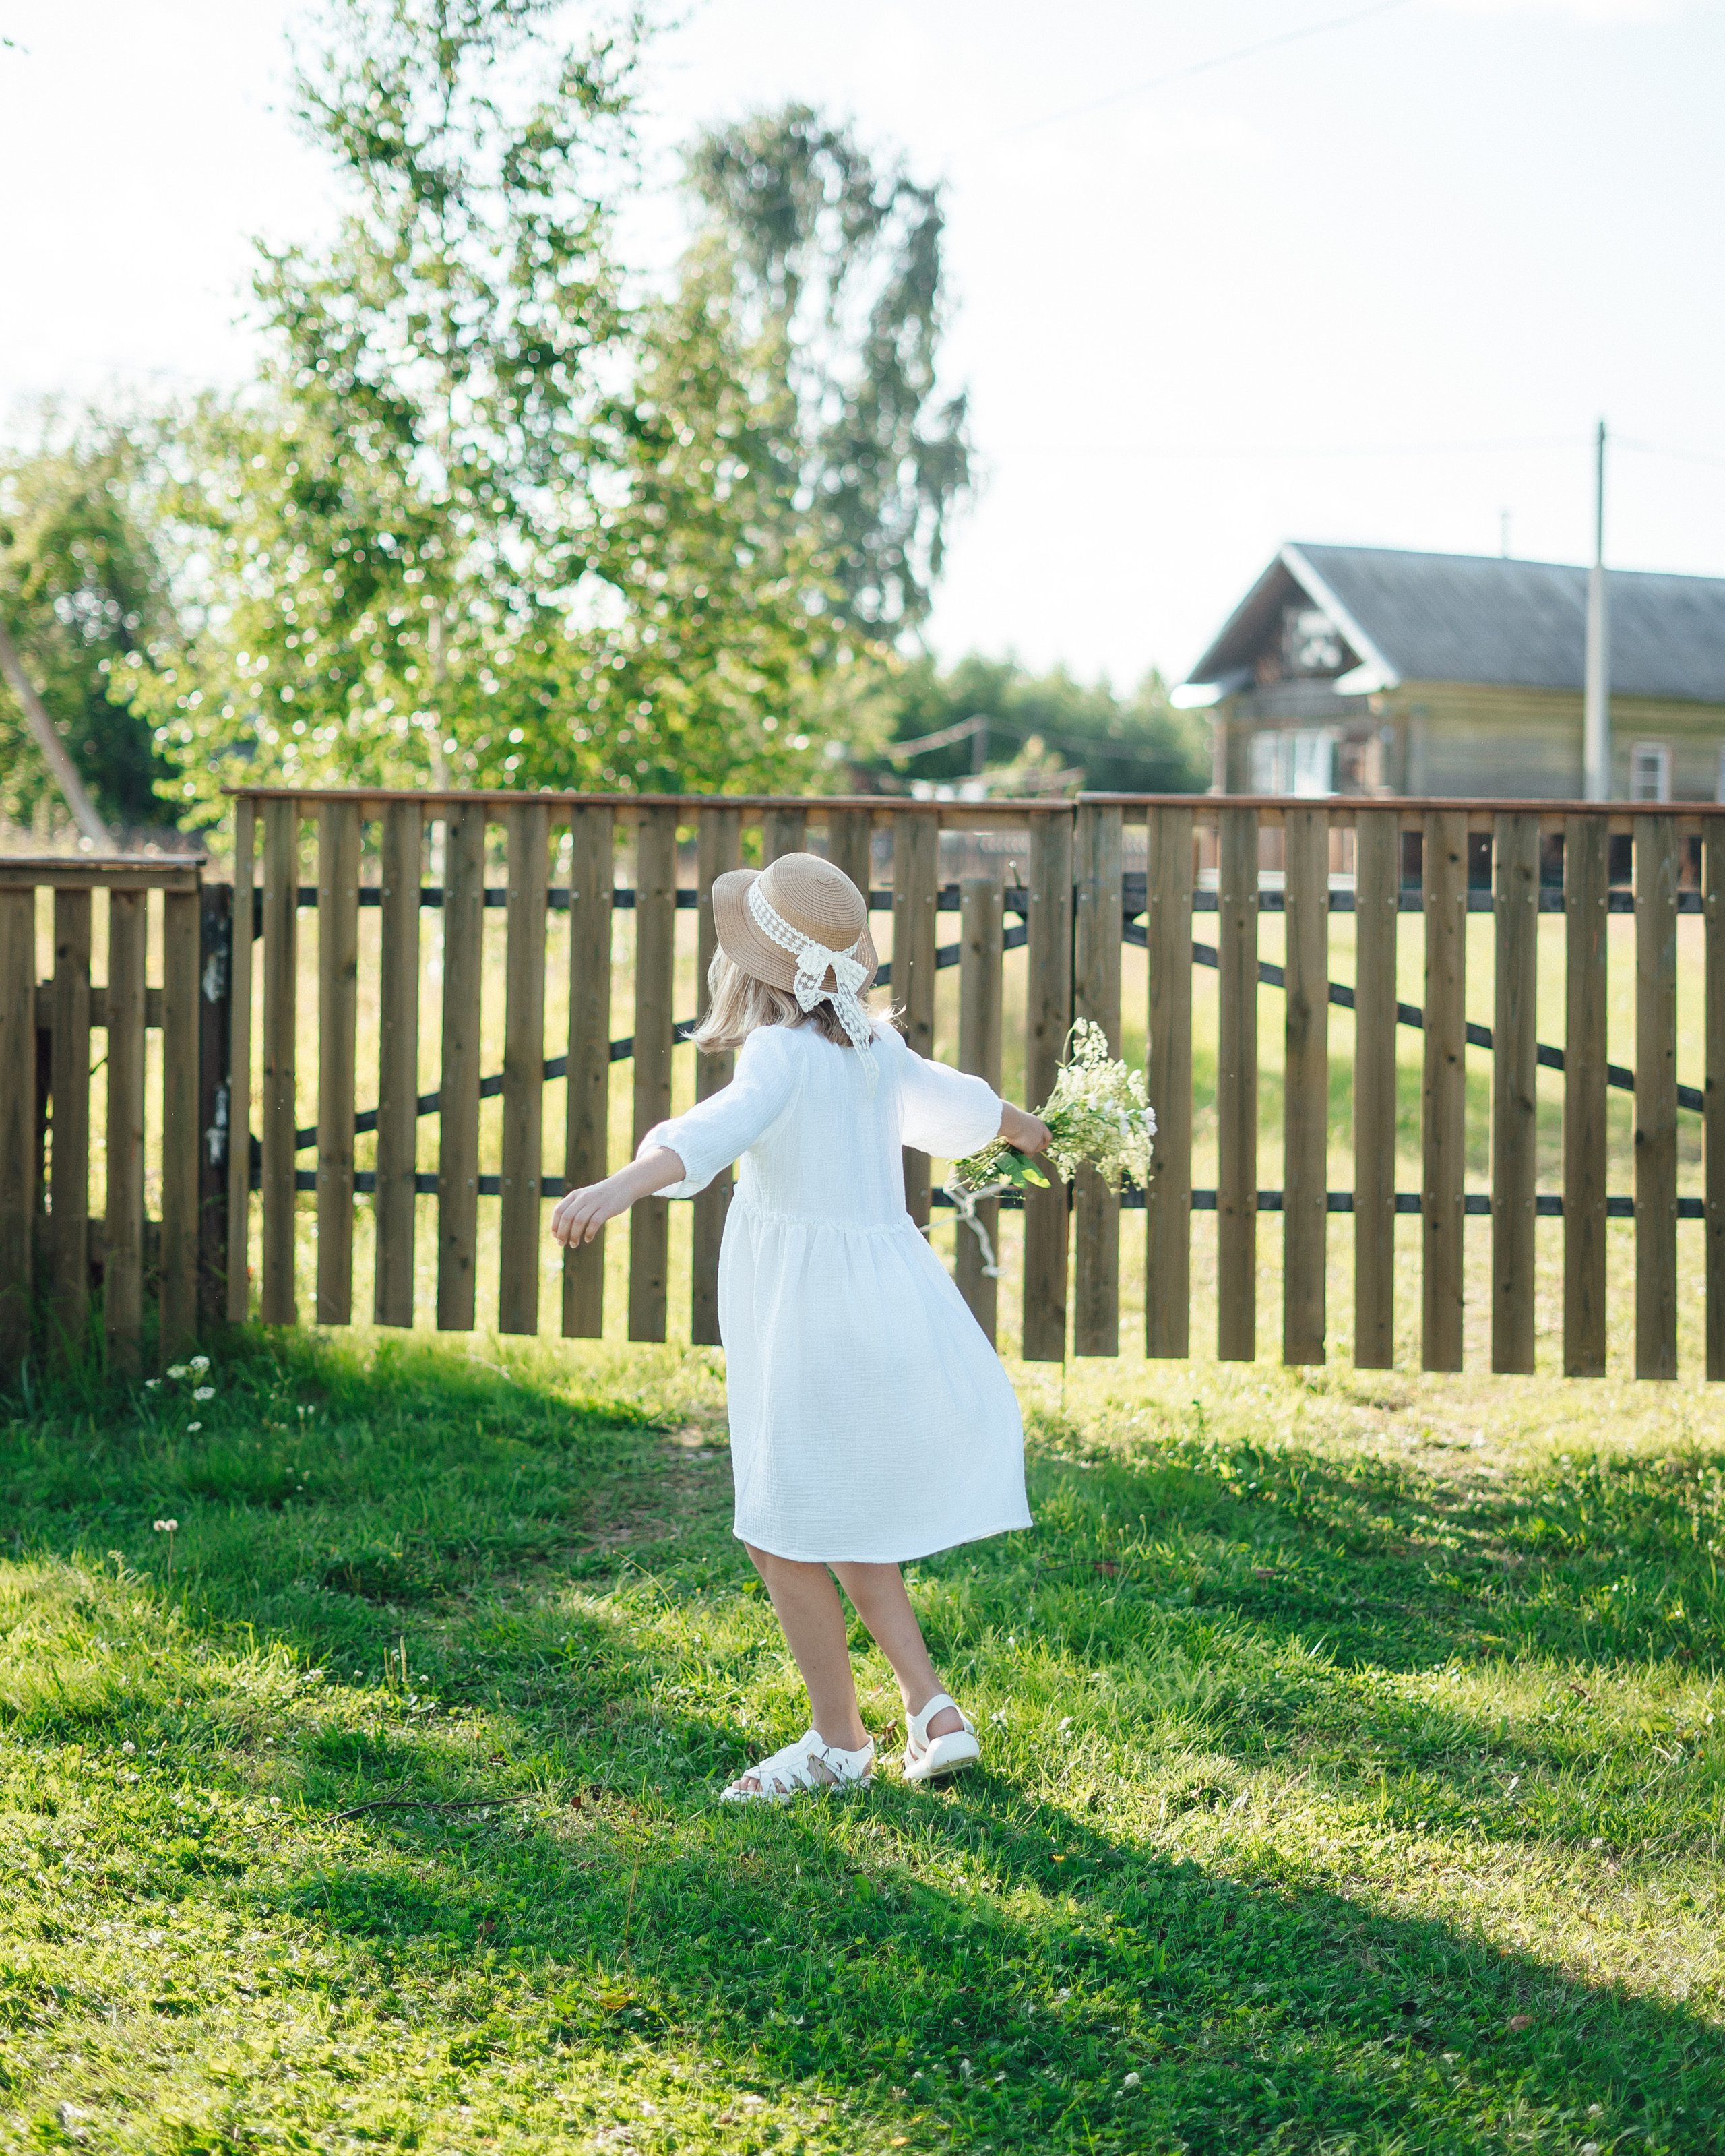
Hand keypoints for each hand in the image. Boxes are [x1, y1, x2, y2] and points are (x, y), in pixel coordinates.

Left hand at [550, 1148, 684, 1246]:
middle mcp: (583, 1197)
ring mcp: (595, 1202)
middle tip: (562, 1244)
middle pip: (567, 1217)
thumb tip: (562, 1230)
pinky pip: (594, 1223)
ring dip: (574, 1235)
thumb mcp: (586, 1197)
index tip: (556, 1236)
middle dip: (562, 1233)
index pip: (559, 1210)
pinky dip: (588, 1233)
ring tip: (574, 1244)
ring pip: (578, 1221)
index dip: (555, 1225)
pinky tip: (588, 1239)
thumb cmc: (603, 1195)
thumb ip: (575, 1208)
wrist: (625, 1185)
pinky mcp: (607, 1208)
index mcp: (575, 1195)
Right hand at [998, 1101, 1051, 1156]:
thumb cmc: (1013, 1119)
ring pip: (1035, 1150)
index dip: (1045, 1141)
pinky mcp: (1032, 1148)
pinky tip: (1016, 1150)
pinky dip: (1023, 1153)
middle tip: (1027, 1148)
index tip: (1042, 1145)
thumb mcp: (1024, 1121)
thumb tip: (1024, 1133)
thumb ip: (1028, 1127)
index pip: (1048, 1136)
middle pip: (1042, 1145)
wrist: (1012, 1122)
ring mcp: (1038, 1141)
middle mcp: (1041, 1133)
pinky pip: (1028, 1154)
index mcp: (1040, 1125)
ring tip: (1018, 1147)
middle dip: (1036, 1147)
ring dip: (1028, 1150)